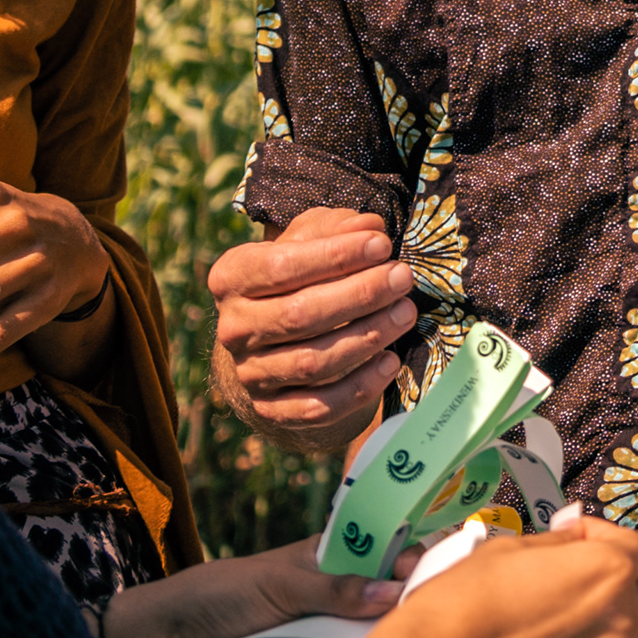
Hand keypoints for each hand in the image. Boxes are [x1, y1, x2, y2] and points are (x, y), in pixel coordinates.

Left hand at [100, 538, 396, 637]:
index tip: (419, 576)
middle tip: (376, 623)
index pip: (383, 556)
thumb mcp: (280, 583)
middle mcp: (332, 600)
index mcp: (328, 561)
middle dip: (382, 617)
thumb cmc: (219, 595)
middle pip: (382, 609)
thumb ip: (338, 590)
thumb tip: (395, 593)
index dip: (406, 564)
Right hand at [209, 207, 416, 453]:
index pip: (280, 267)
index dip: (335, 256)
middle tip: (402, 278)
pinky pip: (319, 406)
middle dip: (360, 294)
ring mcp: (250, 374)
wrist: (276, 340)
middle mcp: (233, 328)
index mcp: (231, 278)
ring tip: (405, 312)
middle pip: (299, 315)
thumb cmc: (298, 275)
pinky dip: (359, 387)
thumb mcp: (310, 239)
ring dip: (367, 337)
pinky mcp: (273, 410)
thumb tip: (369, 227)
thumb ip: (336, 227)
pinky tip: (390, 361)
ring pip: (312, 362)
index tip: (382, 245)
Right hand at [334, 516, 637, 637]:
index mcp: (606, 573)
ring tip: (598, 620)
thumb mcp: (509, 549)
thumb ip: (558, 544)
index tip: (573, 538)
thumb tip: (578, 536)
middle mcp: (621, 622)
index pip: (634, 545)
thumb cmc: (463, 600)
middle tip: (611, 576)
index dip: (601, 535)